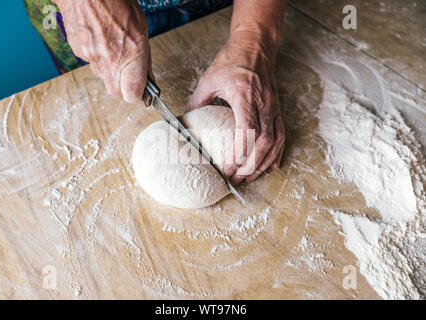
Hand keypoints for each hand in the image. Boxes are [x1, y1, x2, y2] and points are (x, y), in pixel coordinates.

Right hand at [54, 0, 151, 101]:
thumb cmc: (116, 2)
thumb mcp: (142, 30)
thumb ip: (144, 59)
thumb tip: (149, 80)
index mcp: (131, 54)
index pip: (132, 94)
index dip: (136, 93)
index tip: (139, 88)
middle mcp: (110, 60)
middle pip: (115, 91)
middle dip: (122, 84)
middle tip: (126, 68)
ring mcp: (91, 57)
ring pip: (102, 75)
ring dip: (108, 67)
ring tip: (112, 45)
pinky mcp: (77, 51)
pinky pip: (90, 61)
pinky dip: (96, 55)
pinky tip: (99, 38)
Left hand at [188, 30, 285, 184]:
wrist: (256, 46)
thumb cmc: (232, 60)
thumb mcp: (209, 79)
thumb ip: (197, 101)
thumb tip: (186, 121)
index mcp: (244, 95)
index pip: (247, 130)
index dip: (239, 153)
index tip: (227, 168)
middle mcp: (263, 103)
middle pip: (264, 142)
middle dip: (250, 165)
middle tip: (235, 178)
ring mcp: (273, 107)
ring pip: (275, 142)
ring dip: (263, 163)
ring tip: (249, 177)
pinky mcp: (277, 109)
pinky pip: (282, 135)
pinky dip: (277, 153)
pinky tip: (269, 166)